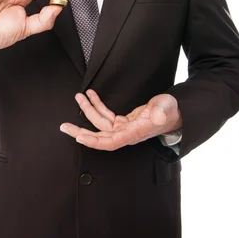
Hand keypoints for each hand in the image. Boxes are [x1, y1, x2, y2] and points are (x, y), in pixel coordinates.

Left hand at [60, 90, 181, 150]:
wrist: (175, 113)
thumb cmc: (170, 111)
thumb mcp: (166, 109)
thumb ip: (160, 112)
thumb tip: (154, 115)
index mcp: (134, 133)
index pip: (110, 142)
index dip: (94, 141)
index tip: (80, 137)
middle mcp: (126, 133)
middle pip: (99, 136)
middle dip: (80, 131)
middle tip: (64, 126)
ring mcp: (124, 128)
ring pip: (100, 124)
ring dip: (87, 110)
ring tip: (78, 97)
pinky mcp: (124, 122)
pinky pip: (106, 115)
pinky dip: (97, 106)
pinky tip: (91, 95)